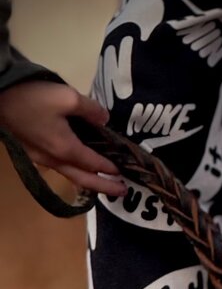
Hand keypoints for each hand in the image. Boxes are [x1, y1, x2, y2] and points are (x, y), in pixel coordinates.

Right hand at [0, 81, 124, 195]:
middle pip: (83, 178)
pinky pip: (58, 167)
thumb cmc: (32, 97)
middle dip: (104, 186)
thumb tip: (105, 120)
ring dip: (88, 181)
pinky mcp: (31, 152)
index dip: (109, 168)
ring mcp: (40, 158)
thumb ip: (90, 110)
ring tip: (103, 183)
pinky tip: (77, 168)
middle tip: (122, 192)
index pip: (94, 163)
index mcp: (65, 149)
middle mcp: (54, 159)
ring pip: (70, 175)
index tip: (123, 173)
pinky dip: (73, 172)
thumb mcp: (67, 97)